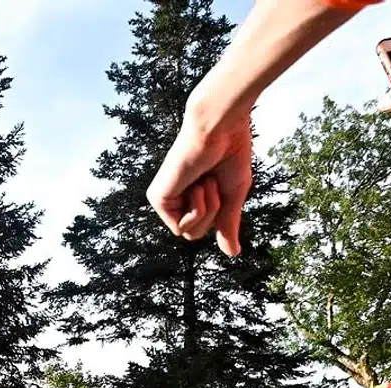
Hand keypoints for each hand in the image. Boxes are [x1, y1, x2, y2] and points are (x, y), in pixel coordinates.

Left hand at [148, 109, 252, 256]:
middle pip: (195, 235)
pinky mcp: (157, 198)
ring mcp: (164, 199)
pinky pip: (181, 228)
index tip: (221, 182)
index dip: (221, 213)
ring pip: (189, 234)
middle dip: (214, 213)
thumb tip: (232, 253)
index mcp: (191, 196)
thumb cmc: (229, 153)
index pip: (205, 228)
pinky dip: (197, 210)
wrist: (221, 129)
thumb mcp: (233, 197)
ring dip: (208, 209)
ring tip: (205, 180)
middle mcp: (175, 198)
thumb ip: (227, 225)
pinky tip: (196, 184)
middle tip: (213, 182)